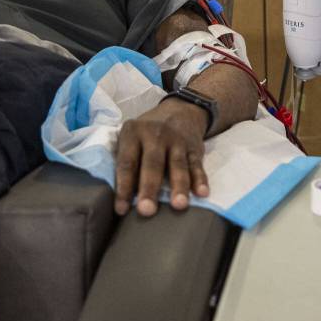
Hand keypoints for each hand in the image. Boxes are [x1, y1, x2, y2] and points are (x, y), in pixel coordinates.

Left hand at [114, 99, 209, 215]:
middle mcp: (155, 135)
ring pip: (178, 165)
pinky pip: (197, 165)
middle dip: (149, 188)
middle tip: (146, 210)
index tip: (121, 209)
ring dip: (179, 186)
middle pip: (152, 164)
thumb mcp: (132, 135)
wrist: (181, 110)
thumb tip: (119, 194)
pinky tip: (202, 193)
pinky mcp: (194, 147)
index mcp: (133, 133)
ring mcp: (177, 141)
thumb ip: (126, 158)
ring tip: (178, 205)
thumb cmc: (148, 132)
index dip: (124, 187)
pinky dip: (200, 179)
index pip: (127, 163)